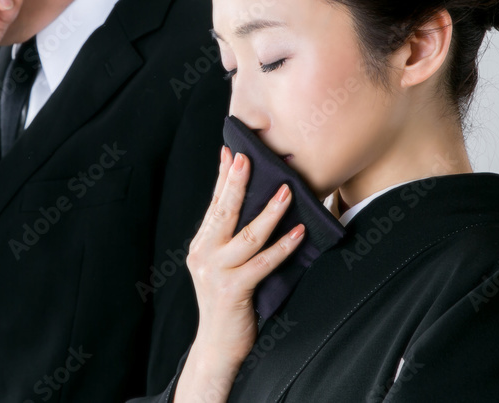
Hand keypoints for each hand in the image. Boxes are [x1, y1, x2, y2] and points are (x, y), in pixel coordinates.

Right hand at [174, 145, 304, 401]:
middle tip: (250, 157)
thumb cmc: (229, 304)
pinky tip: (298, 233)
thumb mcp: (224, 267)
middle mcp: (203, 254)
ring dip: (269, 211)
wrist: (217, 347)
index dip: (224, 178)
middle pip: (224, 212)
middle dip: (237, 182)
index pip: (214, 205)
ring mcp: (215, 272)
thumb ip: (233, 241)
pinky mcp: (232, 289)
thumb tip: (256, 208)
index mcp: (201, 245)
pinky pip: (262, 263)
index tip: (232, 151)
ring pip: (246, 235)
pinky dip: (283, 247)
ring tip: (286, 190)